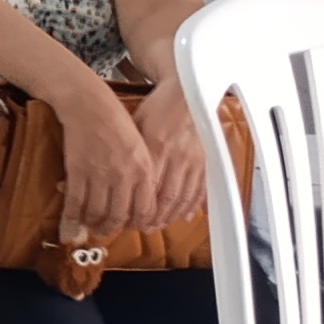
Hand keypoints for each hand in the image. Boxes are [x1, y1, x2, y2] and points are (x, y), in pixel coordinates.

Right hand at [55, 82, 165, 239]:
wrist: (88, 103)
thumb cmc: (115, 120)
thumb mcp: (140, 146)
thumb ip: (143, 172)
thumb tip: (138, 198)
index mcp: (144, 170)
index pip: (144, 210)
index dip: (137, 224)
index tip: (130, 227)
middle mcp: (124, 176)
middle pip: (120, 215)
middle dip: (112, 228)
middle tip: (106, 231)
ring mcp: (100, 174)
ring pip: (97, 212)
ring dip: (92, 224)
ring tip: (89, 227)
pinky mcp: (77, 170)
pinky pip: (75, 201)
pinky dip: (72, 215)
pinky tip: (71, 220)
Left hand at [133, 79, 209, 233]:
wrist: (186, 94)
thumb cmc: (155, 109)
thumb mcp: (133, 127)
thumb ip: (128, 152)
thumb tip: (117, 178)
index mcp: (154, 146)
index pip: (146, 186)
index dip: (139, 207)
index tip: (129, 219)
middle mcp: (176, 156)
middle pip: (165, 196)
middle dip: (154, 217)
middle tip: (143, 228)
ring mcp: (193, 159)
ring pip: (183, 196)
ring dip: (171, 215)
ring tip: (160, 225)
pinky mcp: (206, 160)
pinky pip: (200, 188)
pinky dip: (193, 205)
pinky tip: (184, 215)